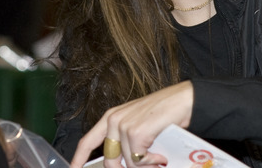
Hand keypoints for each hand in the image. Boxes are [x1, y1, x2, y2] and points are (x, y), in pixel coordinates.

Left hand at [70, 81, 193, 167]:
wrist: (183, 101)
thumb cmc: (164, 113)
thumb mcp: (139, 126)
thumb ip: (127, 142)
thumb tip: (125, 164)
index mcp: (111, 118)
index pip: (88, 141)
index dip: (78, 158)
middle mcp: (113, 120)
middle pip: (109, 161)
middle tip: (146, 166)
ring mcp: (123, 125)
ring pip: (127, 163)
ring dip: (145, 166)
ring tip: (159, 158)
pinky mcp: (135, 132)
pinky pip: (139, 160)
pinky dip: (152, 163)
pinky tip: (161, 155)